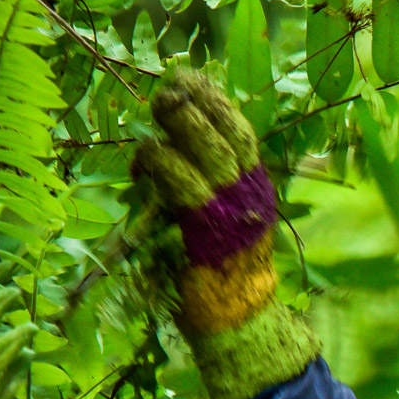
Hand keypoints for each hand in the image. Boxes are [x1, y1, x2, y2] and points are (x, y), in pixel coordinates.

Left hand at [137, 70, 279, 334]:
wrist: (240, 319)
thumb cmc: (222, 271)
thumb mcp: (225, 220)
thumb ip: (208, 188)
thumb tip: (171, 151)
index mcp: (255, 187)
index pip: (240, 131)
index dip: (215, 100)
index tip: (190, 79)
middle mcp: (250, 192)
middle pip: (228, 131)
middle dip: (197, 101)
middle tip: (168, 86)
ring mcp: (233, 210)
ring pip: (208, 149)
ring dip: (180, 122)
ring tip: (157, 106)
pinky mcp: (208, 229)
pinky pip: (182, 182)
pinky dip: (160, 162)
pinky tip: (143, 157)